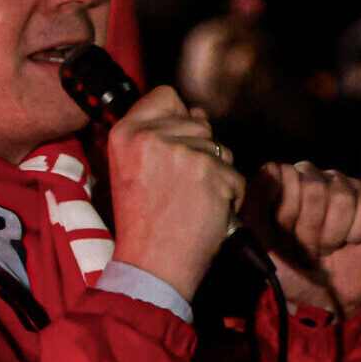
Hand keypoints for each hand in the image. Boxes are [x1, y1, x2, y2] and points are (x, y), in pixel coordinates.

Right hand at [104, 86, 244, 301]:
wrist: (151, 266)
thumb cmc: (143, 223)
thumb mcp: (132, 169)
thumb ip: (158, 134)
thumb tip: (198, 112)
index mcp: (125, 132)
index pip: (166, 96)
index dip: (177, 119)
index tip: (171, 149)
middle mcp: (151, 136)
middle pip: (199, 122)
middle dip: (200, 153)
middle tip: (179, 188)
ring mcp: (182, 153)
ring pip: (221, 149)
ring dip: (216, 175)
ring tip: (192, 201)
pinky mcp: (210, 173)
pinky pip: (235, 176)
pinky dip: (230, 197)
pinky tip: (207, 213)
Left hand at [244, 161, 360, 316]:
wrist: (319, 297)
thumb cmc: (286, 268)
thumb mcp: (259, 241)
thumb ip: (255, 203)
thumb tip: (272, 167)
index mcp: (279, 181)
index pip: (285, 175)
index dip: (286, 212)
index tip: (282, 234)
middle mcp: (309, 176)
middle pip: (315, 188)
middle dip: (309, 228)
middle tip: (305, 246)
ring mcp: (340, 186)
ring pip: (342, 199)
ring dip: (331, 235)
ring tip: (324, 247)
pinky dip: (356, 235)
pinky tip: (347, 242)